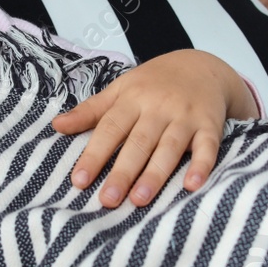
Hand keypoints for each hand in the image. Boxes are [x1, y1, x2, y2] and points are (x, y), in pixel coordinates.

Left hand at [51, 49, 255, 208]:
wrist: (202, 66)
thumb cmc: (154, 83)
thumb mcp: (121, 89)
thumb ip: (91, 110)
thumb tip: (56, 126)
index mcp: (132, 99)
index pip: (109, 129)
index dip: (94, 155)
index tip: (79, 180)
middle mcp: (158, 108)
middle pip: (138, 142)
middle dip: (122, 172)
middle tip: (108, 200)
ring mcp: (185, 116)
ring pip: (169, 147)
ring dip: (155, 174)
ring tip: (139, 200)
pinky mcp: (210, 125)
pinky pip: (208, 147)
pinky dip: (202, 165)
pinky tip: (192, 185)